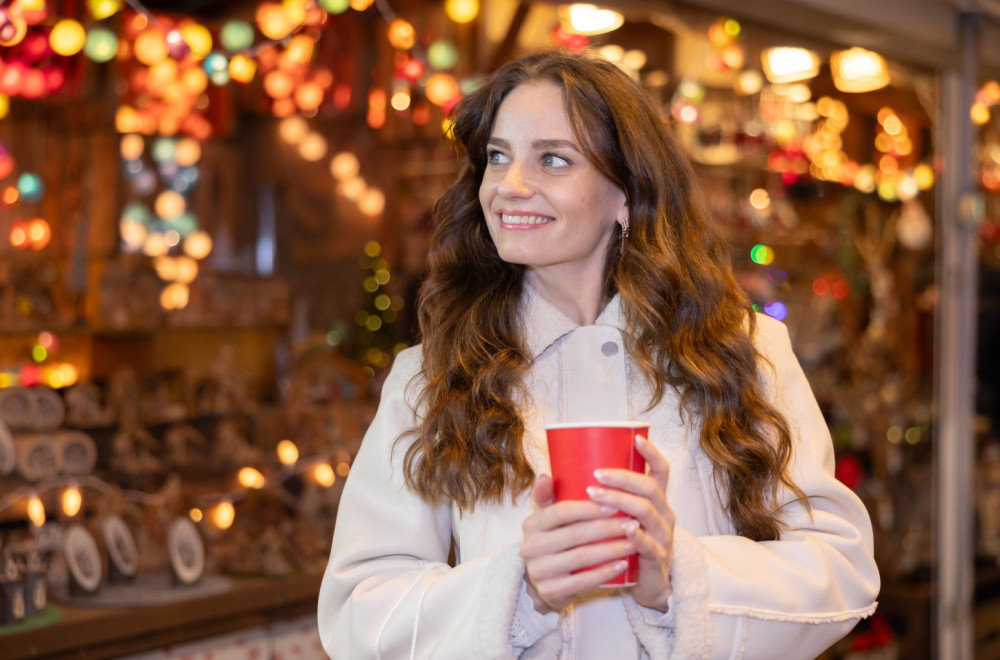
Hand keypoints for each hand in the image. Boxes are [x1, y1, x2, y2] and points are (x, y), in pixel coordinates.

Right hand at [520, 474, 634, 613]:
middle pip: (575, 534)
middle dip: (607, 528)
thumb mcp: (546, 520)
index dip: (589, 508)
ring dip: (611, 549)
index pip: (561, 512)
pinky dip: (606, 572)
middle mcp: (531, 547)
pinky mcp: (551, 591)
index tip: (615, 506)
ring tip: (632, 543)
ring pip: (582, 557)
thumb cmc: (553, 543)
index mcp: (531, 524)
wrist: (545, 584)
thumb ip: (547, 497)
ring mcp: (539, 571)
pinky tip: (623, 564)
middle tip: (632, 523)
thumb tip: (546, 475)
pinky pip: (583, 581)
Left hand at [586, 434, 674, 610]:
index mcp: (654, 500)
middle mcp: (663, 514)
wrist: (642, 584)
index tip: (636, 439)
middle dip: (623, 478)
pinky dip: (637, 536)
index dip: (651, 454)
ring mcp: (663, 536)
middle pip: (650, 488)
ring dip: (621, 501)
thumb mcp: (606, 518)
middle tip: (597, 474)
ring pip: (647, 512)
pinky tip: (624, 529)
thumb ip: (577, 498)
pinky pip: (650, 544)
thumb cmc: (620, 544)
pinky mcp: (657, 558)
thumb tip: (545, 476)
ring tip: (596, 496)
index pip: (660, 471)